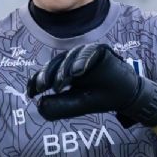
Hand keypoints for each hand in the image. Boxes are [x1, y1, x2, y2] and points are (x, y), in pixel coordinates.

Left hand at [26, 43, 156, 128]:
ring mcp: (85, 54)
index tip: (31, 93)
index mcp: (64, 72)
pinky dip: (83, 60)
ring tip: (60, 84)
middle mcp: (72, 61)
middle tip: (41, 88)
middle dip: (47, 76)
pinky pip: (89, 52)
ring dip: (64, 70)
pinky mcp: (99, 50)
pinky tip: (77, 72)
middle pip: (55, 64)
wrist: (125, 96)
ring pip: (70, 57)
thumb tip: (39, 105)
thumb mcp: (77, 105)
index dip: (37, 81)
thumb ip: (59, 107)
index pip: (46, 73)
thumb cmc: (99, 99)